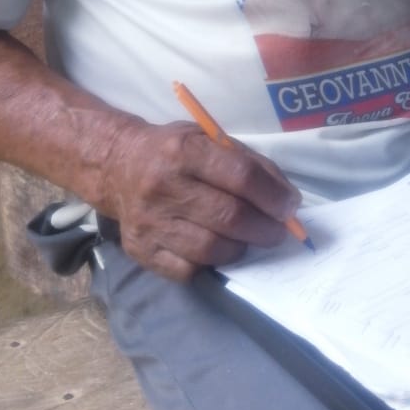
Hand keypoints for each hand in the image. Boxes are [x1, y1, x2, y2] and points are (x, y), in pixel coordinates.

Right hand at [98, 118, 301, 281]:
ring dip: (241, 248)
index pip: (241, 176)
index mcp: (184, 151)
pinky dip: (211, 264)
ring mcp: (149, 222)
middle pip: (229, 217)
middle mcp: (163, 186)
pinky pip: (187, 270)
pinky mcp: (140, 250)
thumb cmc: (176, 151)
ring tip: (248, 239)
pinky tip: (218, 248)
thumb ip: (250, 164)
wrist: (118, 167)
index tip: (290, 207)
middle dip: (265, 228)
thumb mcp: (211, 139)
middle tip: (277, 231)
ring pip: (210, 249)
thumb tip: (287, 200)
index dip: (273, 196)